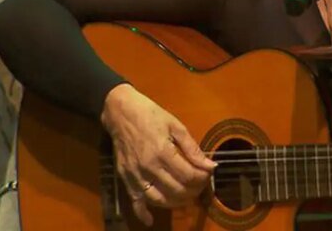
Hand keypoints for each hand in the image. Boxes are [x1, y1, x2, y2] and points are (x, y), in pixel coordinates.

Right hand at [101, 84, 216, 225]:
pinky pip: (134, 200)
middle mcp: (149, 167)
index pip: (189, 175)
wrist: (120, 112)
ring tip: (186, 197)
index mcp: (163, 152)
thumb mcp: (176, 126)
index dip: (203, 178)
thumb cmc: (150, 115)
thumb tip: (210, 165)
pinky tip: (150, 221)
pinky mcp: (125, 177)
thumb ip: (193, 148)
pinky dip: (142, 213)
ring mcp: (136, 174)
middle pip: (177, 190)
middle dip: (194, 190)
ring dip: (176, 202)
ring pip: (159, 199)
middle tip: (200, 185)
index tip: (208, 173)